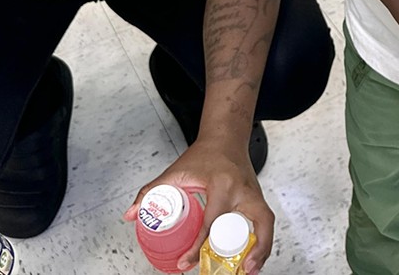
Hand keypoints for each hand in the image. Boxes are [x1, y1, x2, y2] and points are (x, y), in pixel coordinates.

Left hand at [125, 135, 272, 273]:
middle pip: (256, 223)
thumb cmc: (204, 153)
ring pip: (266, 223)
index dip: (198, 247)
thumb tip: (132, 214)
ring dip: (263, 249)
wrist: (225, 138)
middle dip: (251, 250)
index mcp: (222, 184)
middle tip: (239, 270)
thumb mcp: (176, 171)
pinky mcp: (258, 197)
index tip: (186, 263)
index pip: (212, 222)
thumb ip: (151, 191)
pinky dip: (263, 240)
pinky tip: (255, 256)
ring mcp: (254, 192)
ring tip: (250, 269)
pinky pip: (266, 221)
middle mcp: (243, 189)